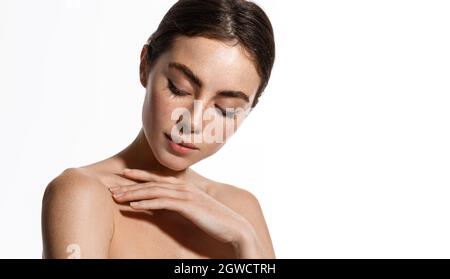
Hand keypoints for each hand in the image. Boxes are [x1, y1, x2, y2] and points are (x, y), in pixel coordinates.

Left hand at [108, 168, 254, 247]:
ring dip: (132, 194)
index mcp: (185, 186)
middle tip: (111, 187)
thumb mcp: (195, 208)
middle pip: (151, 183)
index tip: (123, 174)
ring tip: (116, 197)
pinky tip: (132, 206)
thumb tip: (165, 205)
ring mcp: (185, 195)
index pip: (158, 178)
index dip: (139, 175)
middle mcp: (183, 186)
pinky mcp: (187, 205)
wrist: (233, 226)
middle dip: (129, 185)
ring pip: (153, 191)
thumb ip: (180, 203)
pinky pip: (161, 203)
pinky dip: (145, 203)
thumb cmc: (214, 219)